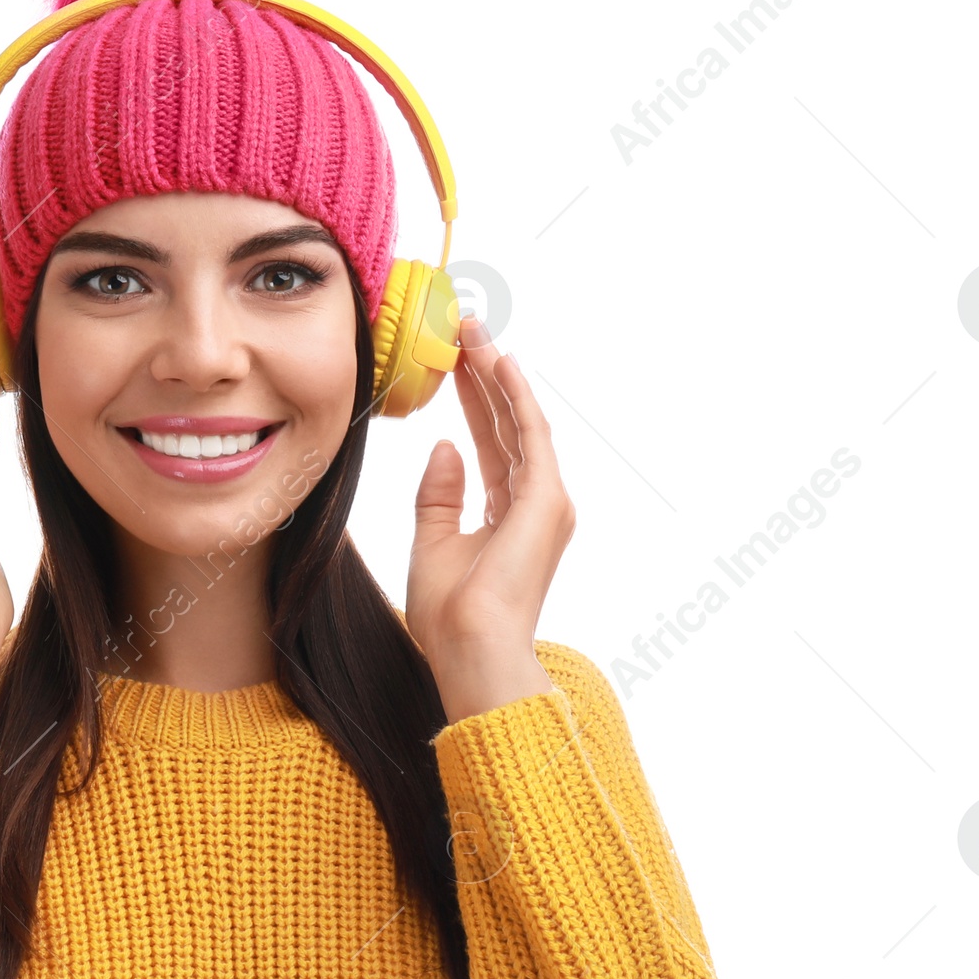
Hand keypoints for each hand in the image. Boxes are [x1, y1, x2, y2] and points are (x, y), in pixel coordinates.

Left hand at [406, 317, 575, 721]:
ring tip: (474, 330)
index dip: (475, 401)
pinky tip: (497, 362)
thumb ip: (439, 493)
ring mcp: (545, 501)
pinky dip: (514, 395)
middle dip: (486, 376)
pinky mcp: (545, 499)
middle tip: (465, 328)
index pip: (492, 443)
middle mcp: (535, 504)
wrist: (470, 649)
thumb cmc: (450, 614)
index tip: (457, 362)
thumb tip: (443, 446)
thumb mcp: (432, 541)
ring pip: (519, 420)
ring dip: (497, 374)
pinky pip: (529, 433)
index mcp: (510, 516)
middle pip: (508, 425)